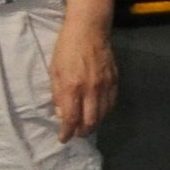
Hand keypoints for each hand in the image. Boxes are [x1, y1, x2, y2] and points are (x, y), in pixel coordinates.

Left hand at [50, 14, 119, 142]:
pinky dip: (105, 112)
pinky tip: (99, 112)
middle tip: (76, 134)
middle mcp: (91, 89)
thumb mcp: (54, 71)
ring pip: (103, 114)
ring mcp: (105, 85)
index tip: (63, 138)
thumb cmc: (66, 49)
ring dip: (94, 124)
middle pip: (90, 121)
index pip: (71, 118)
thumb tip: (61, 113)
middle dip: (82, 132)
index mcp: (72, 87)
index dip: (67, 132)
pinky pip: (111, 103)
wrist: (89, 31)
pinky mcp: (115, 80)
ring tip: (86, 126)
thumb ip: (57, 94)